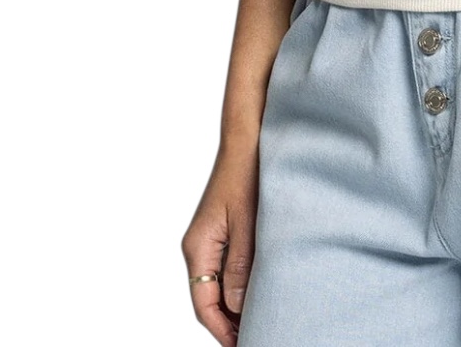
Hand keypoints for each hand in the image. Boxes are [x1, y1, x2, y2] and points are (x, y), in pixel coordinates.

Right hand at [181, 141, 260, 345]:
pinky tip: (261, 289)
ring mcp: (211, 237)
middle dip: (230, 322)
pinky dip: (241, 284)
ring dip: (236, 304)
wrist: (248, 135)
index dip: (222, 330)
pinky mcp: (225, 228)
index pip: (204, 305)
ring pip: (219, 284)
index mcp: (198, 247)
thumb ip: (241, 264)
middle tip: (257, 336)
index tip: (244, 345)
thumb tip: (238, 306)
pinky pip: (228, 267)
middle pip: (209, 299)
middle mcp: (200, 246)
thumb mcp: (247, 221)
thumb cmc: (247, 170)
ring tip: (262, 319)